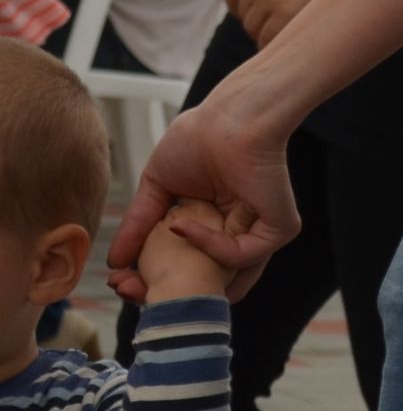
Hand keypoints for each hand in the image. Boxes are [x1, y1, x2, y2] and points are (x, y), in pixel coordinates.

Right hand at [106, 89, 301, 303]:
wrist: (231, 118)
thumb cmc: (197, 139)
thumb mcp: (157, 186)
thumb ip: (139, 225)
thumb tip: (115, 262)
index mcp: (213, 224)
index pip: (187, 266)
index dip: (154, 278)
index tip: (119, 283)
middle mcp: (237, 232)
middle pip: (206, 281)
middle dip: (165, 292)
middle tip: (130, 292)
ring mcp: (260, 232)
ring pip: (225, 279)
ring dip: (181, 282)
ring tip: (144, 275)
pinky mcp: (279, 228)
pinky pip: (241, 255)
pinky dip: (208, 247)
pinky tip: (181, 225)